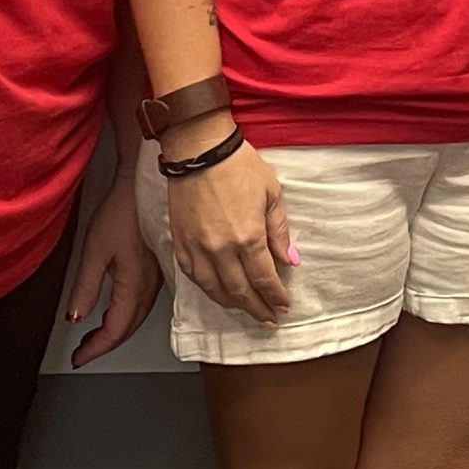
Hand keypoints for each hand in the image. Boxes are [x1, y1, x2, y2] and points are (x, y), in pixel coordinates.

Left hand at [64, 167, 163, 366]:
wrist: (147, 185)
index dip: (95, 349)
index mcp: (134, 286)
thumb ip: (85, 288)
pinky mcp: (158, 268)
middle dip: (105, 344)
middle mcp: (150, 286)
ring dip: (116, 331)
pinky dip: (126, 315)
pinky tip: (115, 309)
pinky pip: (142, 303)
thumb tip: (75, 318)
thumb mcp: (95, 250)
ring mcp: (157, 278)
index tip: (78, 358)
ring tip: (93, 336)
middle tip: (83, 351)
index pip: (115, 330)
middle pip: (128, 328)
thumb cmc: (123, 211)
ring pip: (137, 317)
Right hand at [163, 132, 297, 323]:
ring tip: (246, 309)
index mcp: (247, 237)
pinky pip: (193, 278)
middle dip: (257, 308)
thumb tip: (289, 260)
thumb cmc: (237, 165)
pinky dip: (208, 290)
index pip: (264, 279)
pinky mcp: (179, 243)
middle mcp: (220, 249)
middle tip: (268, 318)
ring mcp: (197, 249)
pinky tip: (218, 293)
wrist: (199, 149)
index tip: (283, 306)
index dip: (275, 296)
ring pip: (215, 291)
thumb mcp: (271, 193)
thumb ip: (279, 231)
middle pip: (240, 292)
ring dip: (233, 305)